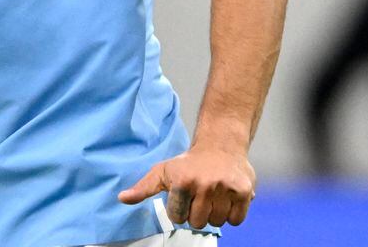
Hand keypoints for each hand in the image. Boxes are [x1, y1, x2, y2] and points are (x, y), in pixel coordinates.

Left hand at [118, 144, 256, 228]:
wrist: (220, 145)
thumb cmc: (188, 163)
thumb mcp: (162, 171)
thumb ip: (143, 188)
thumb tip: (122, 198)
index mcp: (182, 181)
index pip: (177, 218)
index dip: (179, 210)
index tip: (183, 197)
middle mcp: (205, 185)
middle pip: (198, 223)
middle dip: (197, 213)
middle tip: (199, 196)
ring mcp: (226, 188)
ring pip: (217, 222)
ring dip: (214, 214)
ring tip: (213, 196)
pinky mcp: (244, 191)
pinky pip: (236, 220)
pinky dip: (232, 214)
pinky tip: (226, 199)